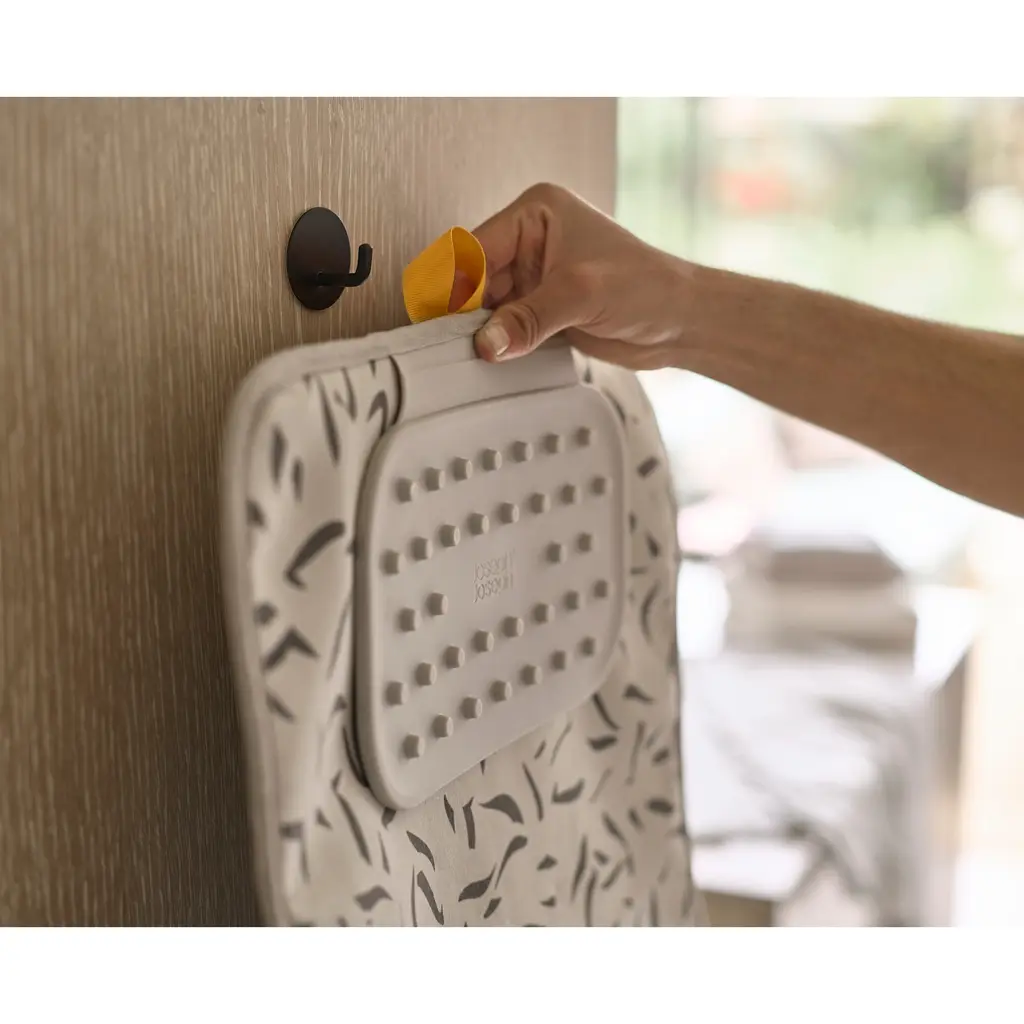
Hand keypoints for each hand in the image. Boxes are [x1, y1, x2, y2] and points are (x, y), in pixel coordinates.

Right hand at [471, 183, 691, 369]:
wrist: (681, 321)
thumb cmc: (646, 287)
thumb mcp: (582, 294)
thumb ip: (529, 319)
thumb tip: (486, 344)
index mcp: (537, 213)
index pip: (477, 247)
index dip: (457, 284)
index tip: (441, 319)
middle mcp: (531, 242)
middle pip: (476, 279)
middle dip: (467, 312)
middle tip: (454, 346)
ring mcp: (535, 278)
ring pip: (488, 307)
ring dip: (483, 333)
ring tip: (472, 357)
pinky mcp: (542, 310)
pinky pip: (507, 328)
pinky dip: (499, 345)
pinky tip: (491, 361)